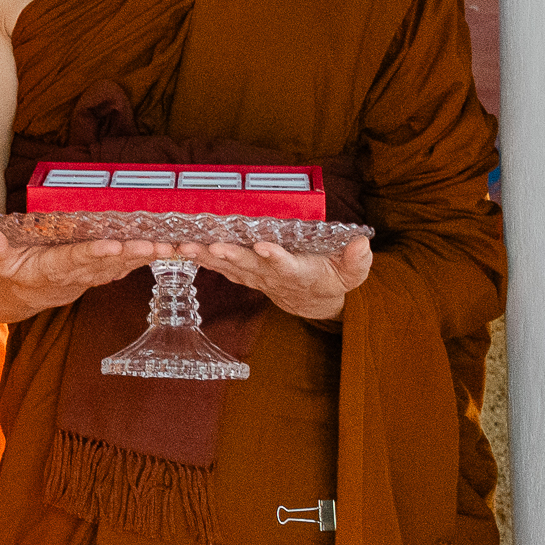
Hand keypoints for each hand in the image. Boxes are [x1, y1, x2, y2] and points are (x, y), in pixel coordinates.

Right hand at [0, 222, 160, 318]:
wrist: (27, 292)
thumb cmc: (12, 270)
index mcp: (52, 269)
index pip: (75, 260)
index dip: (94, 254)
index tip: (113, 246)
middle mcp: (77, 275)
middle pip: (108, 264)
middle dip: (133, 255)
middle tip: (156, 247)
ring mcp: (92, 275)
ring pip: (124, 266)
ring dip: (148, 258)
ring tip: (172, 247)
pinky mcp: (102, 272)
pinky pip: (127, 265)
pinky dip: (148, 258)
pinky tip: (168, 249)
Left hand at [175, 231, 369, 324]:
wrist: (312, 300)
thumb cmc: (332, 279)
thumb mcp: (352, 273)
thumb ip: (357, 261)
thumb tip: (362, 244)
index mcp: (298, 273)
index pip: (286, 266)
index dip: (275, 258)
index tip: (263, 248)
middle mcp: (272, 277)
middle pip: (250, 266)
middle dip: (231, 257)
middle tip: (214, 247)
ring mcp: (255, 276)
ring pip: (229, 267)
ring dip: (206, 258)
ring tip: (185, 247)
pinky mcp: (243, 274)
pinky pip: (220, 267)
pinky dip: (201, 258)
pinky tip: (181, 248)